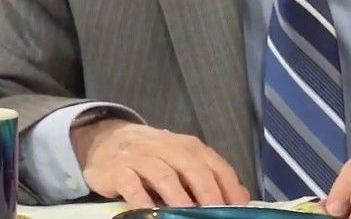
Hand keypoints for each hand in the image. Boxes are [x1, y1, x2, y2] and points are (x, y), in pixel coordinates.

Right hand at [71, 118, 250, 207]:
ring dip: (178, 197)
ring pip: (165, 176)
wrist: (107, 140)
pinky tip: (150, 212)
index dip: (229, 187)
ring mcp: (143, 158)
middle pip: (193, 169)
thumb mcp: (183, 160)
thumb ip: (210, 176)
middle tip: (217, 213)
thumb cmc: (153, 155)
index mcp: (190, 147)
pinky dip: (142, 199)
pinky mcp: (119, 170)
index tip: (239, 208)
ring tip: (187, 215)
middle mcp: (169, 149)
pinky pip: (132, 185)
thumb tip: (242, 197)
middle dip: (208, 193)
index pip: (216, 165)